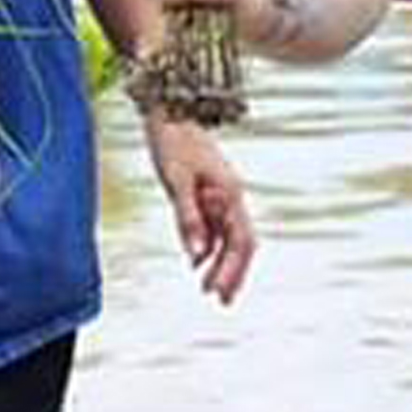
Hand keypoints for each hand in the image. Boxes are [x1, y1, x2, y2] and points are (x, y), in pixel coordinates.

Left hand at [142, 116, 256, 303]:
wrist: (169, 110)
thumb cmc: (173, 143)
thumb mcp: (177, 182)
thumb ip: (188, 220)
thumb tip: (197, 258)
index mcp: (230, 194)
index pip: (241, 241)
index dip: (234, 270)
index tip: (220, 294)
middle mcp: (230, 197)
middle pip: (240, 243)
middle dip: (232, 273)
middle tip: (222, 302)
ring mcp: (220, 195)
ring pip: (227, 237)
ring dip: (220, 263)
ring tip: (209, 290)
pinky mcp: (206, 193)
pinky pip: (213, 227)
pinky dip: (208, 247)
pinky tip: (196, 264)